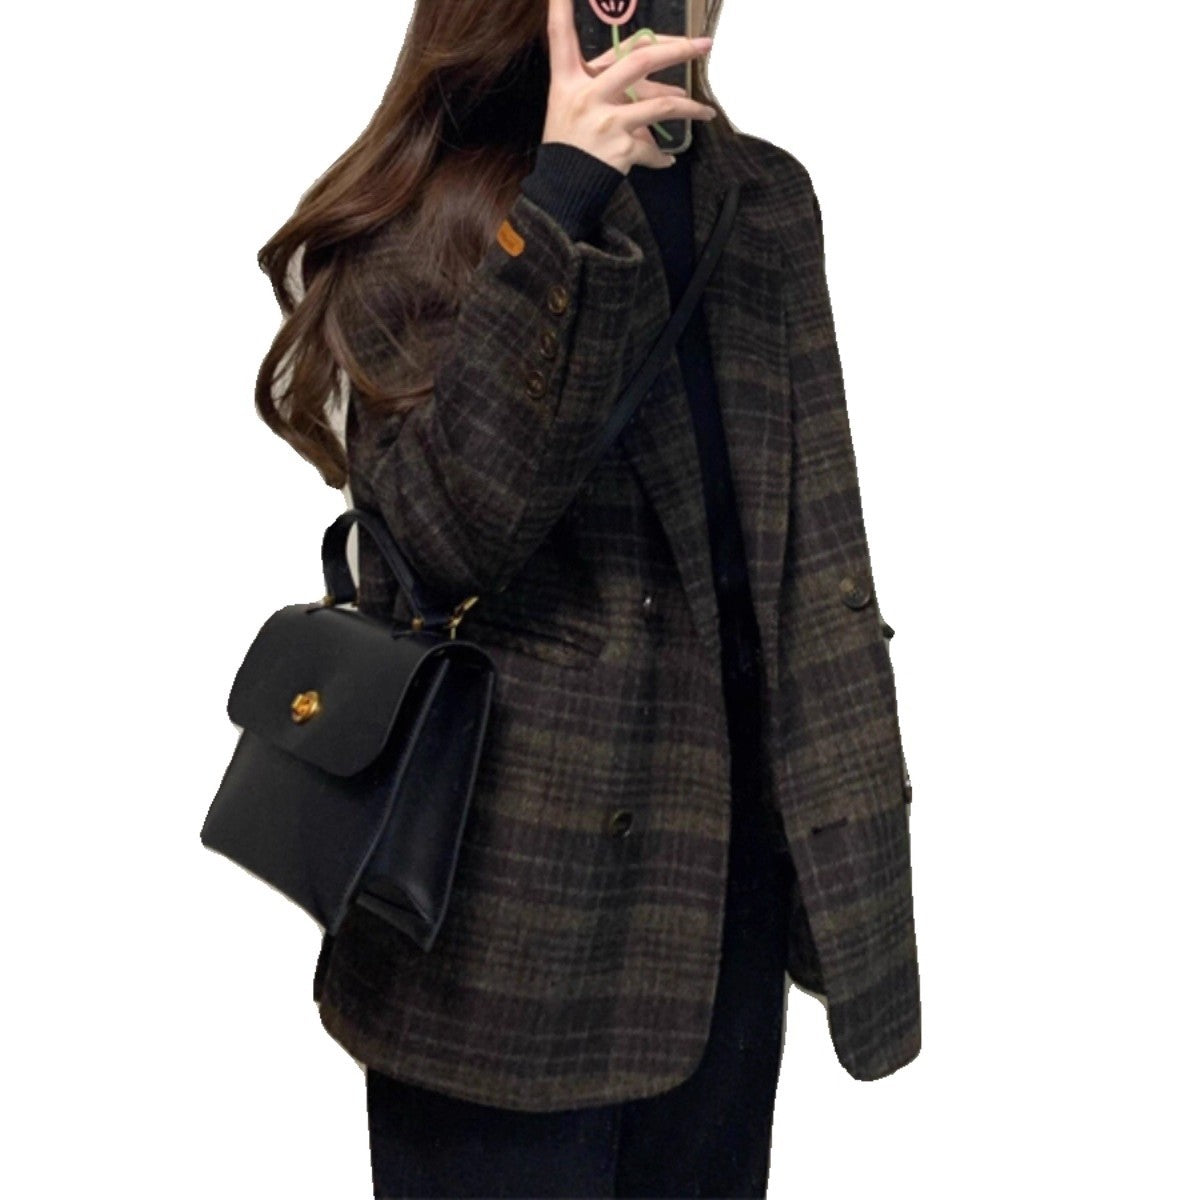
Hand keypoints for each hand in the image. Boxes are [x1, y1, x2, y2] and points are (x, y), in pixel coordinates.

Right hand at [542, 0, 717, 172]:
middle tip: (702, 44)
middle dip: (677, 49)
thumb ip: (604, 86)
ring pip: (662, 105)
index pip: (561, 37)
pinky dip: (661, 156)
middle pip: (639, 60)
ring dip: (690, 108)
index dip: (560, 11)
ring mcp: (607, 121)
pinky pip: (652, 148)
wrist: (561, 189)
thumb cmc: (567, 145)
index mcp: (569, 80)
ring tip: (706, 111)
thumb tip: (651, 84)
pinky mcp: (621, 148)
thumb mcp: (569, 106)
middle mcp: (588, 95)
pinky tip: (667, 160)